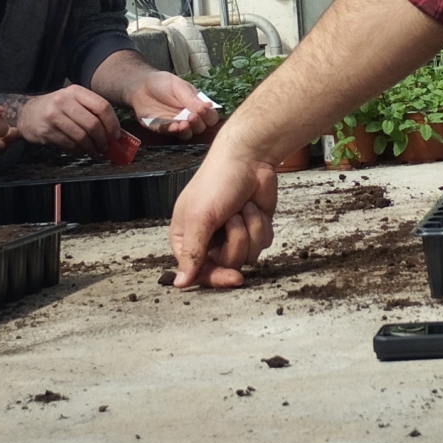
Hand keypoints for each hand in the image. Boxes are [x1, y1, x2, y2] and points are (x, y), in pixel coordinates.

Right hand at [14, 84, 123, 152]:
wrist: (26, 113)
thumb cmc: (56, 108)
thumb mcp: (73, 101)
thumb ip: (92, 111)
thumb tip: (115, 132)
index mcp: (76, 91)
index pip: (102, 106)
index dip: (113, 123)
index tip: (116, 135)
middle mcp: (64, 100)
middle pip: (93, 123)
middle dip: (103, 139)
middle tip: (106, 147)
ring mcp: (53, 115)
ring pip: (82, 136)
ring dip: (92, 148)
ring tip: (95, 151)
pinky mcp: (47, 130)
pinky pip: (69, 144)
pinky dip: (79, 150)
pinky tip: (81, 150)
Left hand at [127, 69, 222, 139]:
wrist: (141, 86)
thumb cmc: (162, 83)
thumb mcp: (179, 86)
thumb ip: (192, 98)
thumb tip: (209, 107)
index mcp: (196, 106)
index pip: (210, 117)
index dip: (209, 116)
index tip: (204, 111)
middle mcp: (189, 117)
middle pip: (201, 128)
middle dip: (198, 123)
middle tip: (193, 116)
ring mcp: (176, 124)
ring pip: (188, 134)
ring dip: (187, 130)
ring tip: (184, 123)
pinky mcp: (163, 128)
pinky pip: (170, 133)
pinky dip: (173, 131)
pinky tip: (174, 126)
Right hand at [167, 147, 277, 288]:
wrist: (249, 158)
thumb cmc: (217, 182)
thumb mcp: (199, 218)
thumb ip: (191, 253)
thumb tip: (179, 284)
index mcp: (187, 239)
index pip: (200, 273)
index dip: (217, 278)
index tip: (234, 278)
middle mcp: (209, 240)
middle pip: (227, 266)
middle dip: (236, 241)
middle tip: (233, 219)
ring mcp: (233, 236)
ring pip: (248, 256)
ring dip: (249, 230)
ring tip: (242, 208)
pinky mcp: (253, 230)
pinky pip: (262, 244)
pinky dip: (261, 225)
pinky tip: (253, 207)